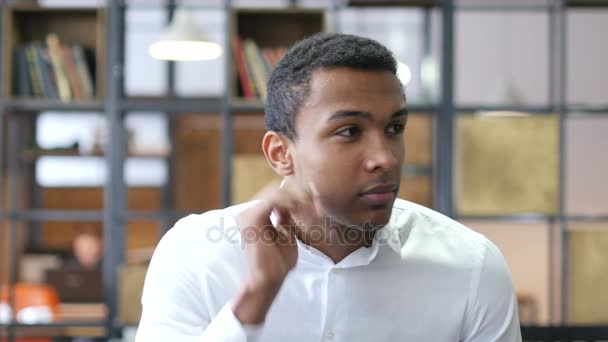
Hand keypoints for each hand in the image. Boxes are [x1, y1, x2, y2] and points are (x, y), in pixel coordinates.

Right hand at [232, 180, 319, 323]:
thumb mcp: (286, 235)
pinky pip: (273, 200)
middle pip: (276, 190)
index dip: (297, 194)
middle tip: (316, 200)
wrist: (268, 280)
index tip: (315, 200)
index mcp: (256, 216)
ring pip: (276, 193)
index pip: (276, 195)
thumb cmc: (278, 263)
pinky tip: (301, 209)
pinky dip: (289, 202)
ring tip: (311, 205)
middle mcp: (249, 212)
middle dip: (299, 193)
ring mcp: (248, 214)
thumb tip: (294, 204)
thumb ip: (287, 219)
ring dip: (296, 197)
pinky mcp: (252, 219)